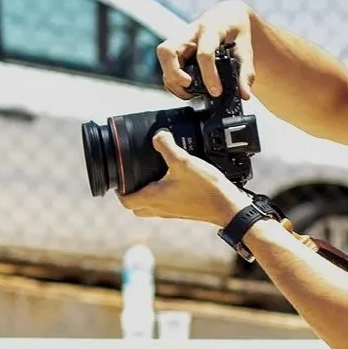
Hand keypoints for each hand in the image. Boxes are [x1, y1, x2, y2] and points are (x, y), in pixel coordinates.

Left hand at [119, 132, 248, 226]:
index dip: (119, 191)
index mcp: (154, 198)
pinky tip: (172, 180)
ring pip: (150, 207)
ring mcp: (172, 212)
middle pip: (136, 207)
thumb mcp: (184, 162)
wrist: (228, 208)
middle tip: (132, 178)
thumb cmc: (206, 189)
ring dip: (146, 195)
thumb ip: (167, 146)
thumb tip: (158, 136)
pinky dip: (161, 195)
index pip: (126, 201)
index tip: (119, 179)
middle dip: (131, 194)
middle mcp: (160, 208)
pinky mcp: (183, 211)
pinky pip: (165, 205)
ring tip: (150, 176)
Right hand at [157, 1, 255, 100]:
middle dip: (174, 74)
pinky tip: (188, 89)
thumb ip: (246, 73)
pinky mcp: (178, 49)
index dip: (209, 75)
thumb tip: (245, 95)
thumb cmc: (236, 31)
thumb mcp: (246, 49)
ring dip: (172, 80)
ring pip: (164, 58)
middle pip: (168, 51)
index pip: (204, 53)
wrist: (228, 16)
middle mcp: (190, 32)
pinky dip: (173, 80)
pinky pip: (167, 65)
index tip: (216, 92)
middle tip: (190, 88)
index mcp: (211, 29)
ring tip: (190, 93)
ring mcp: (181, 40)